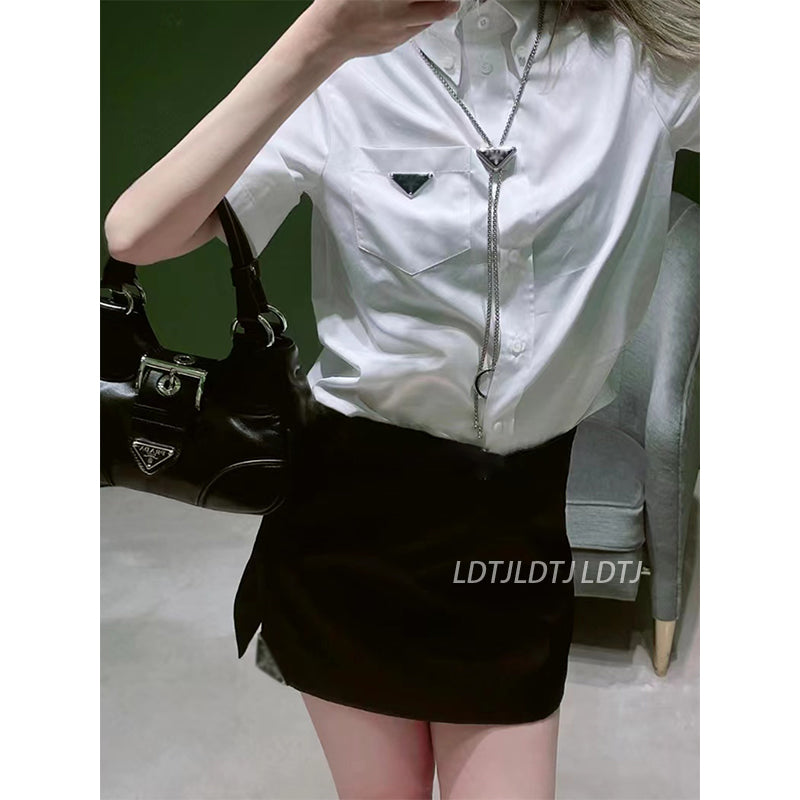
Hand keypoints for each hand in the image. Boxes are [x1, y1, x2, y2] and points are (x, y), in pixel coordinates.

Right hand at [308, 0, 460, 59]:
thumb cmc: (340, 3)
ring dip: (437, 8)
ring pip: (430, 19)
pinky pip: (415, 30)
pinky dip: (420, 19)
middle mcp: (401, 14)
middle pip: (441, 6)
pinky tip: (412, 12)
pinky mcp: (394, 43)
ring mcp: (400, 31)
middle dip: (449, 0)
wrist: (328, 35)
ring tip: (437, 2)